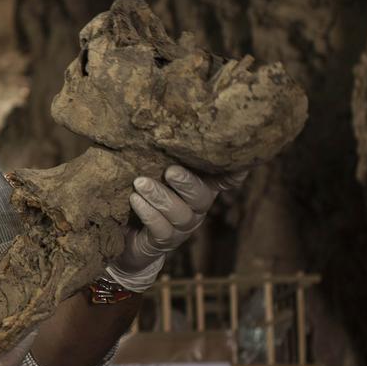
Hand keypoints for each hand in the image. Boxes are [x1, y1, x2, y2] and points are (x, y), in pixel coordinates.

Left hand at [105, 165, 246, 291]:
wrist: (126, 234)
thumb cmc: (143, 192)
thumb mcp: (154, 171)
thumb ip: (161, 155)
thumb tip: (156, 124)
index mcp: (199, 187)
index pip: (222, 179)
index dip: (232, 173)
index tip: (239, 163)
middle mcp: (196, 208)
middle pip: (201, 197)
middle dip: (187, 183)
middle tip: (170, 171)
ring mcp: (182, 227)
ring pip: (180, 213)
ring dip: (160, 196)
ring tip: (140, 183)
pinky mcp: (164, 241)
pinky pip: (161, 229)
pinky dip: (148, 213)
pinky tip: (135, 199)